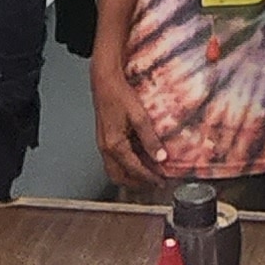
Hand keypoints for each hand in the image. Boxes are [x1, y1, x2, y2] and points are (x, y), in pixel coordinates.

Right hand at [93, 50, 161, 195]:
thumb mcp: (139, 117)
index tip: (161, 181)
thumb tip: (161, 157)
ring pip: (114, 170)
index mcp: (115, 145)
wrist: (104, 81)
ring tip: (146, 174)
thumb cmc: (119, 95)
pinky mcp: (104, 139)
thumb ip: (150, 140)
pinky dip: (125, 165)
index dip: (150, 177)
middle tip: (154, 183)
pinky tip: (137, 159)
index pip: (134, 169)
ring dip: (130, 176)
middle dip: (137, 183)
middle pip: (120, 177)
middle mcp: (106, 148)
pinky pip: (113, 160)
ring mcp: (103, 144)